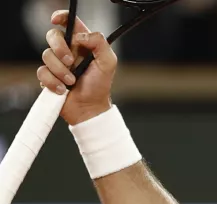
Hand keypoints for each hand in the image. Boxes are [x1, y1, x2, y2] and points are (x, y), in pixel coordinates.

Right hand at [38, 10, 116, 125]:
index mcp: (82, 43)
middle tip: (71, 62)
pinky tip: (63, 89)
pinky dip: (53, 82)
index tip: (57, 20)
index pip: (69, 23)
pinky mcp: (47, 76)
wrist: (89, 108)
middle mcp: (67, 50)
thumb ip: (99, 43)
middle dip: (60, 48)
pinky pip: (41, 72)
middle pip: (52, 35)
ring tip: (72, 82)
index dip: (61, 17)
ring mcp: (56, 63)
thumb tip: (80, 36)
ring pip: (46, 55)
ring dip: (61, 71)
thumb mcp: (108, 62)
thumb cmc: (100, 86)